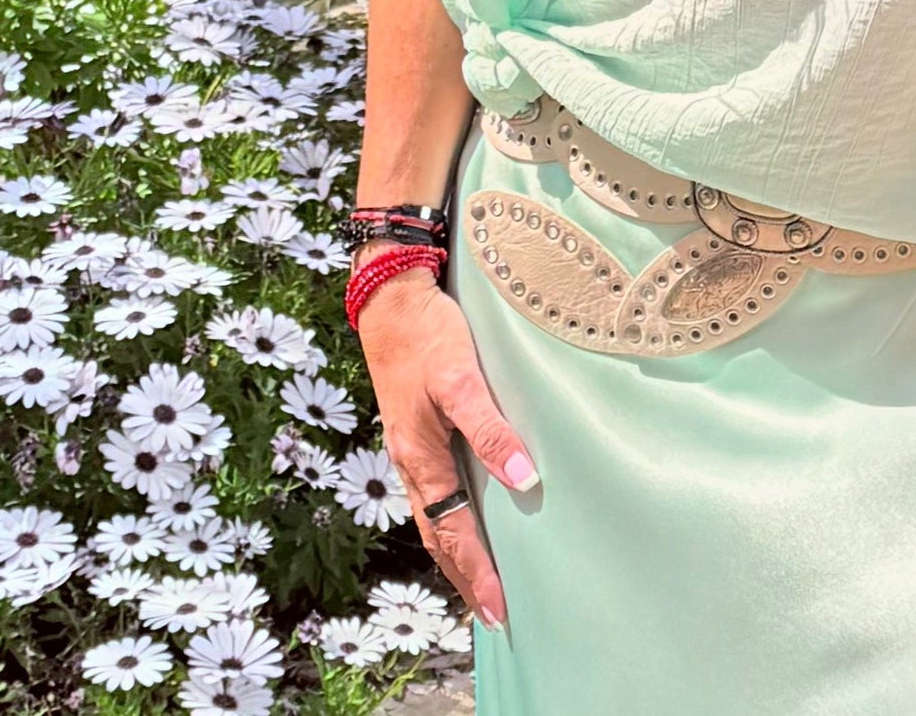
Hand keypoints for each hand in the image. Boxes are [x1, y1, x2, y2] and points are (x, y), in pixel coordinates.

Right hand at [354, 260, 538, 628]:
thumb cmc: (428, 335)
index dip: (477, 573)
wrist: (391, 299)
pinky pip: (432, 490)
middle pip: (438, 536)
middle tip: (491, 616)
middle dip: (464, 577)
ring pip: (432, 516)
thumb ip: (491, 428)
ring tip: (477, 582)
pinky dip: (448, 519)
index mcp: (422, 458)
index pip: (453, 532)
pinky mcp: (416, 431)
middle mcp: (413, 462)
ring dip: (454, 553)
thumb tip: (524, 478)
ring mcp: (411, 448)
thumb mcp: (462, 378)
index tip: (500, 610)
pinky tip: (462, 517)